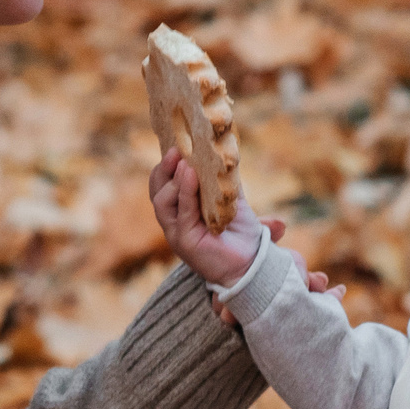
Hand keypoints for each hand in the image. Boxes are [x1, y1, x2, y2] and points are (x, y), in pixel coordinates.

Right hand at [150, 149, 265, 288]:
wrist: (253, 264)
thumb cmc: (242, 236)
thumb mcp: (233, 201)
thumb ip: (226, 181)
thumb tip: (229, 154)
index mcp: (181, 210)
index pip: (163, 184)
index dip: (166, 165)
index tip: (176, 144)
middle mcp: (173, 221)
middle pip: (156, 190)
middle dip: (163, 168)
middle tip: (176, 149)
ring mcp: (176, 232)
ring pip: (162, 201)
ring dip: (173, 179)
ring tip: (185, 162)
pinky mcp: (184, 242)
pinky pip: (181, 213)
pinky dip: (185, 192)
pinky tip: (192, 176)